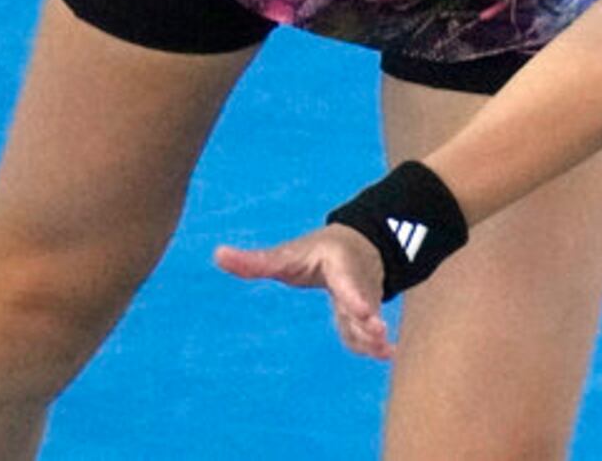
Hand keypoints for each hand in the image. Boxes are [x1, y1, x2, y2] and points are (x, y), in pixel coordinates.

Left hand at [213, 224, 394, 359]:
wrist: (354, 247)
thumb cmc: (313, 253)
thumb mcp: (286, 254)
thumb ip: (255, 261)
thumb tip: (216, 255)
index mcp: (337, 262)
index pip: (345, 279)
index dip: (354, 294)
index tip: (362, 308)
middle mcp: (355, 282)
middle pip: (363, 301)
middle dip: (369, 317)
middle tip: (379, 329)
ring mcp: (363, 298)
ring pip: (368, 319)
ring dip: (375, 335)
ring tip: (384, 350)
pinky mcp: (365, 314)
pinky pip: (369, 330)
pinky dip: (376, 342)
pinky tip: (385, 354)